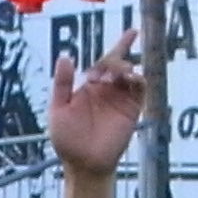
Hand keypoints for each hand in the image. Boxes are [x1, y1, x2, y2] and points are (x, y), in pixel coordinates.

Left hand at [47, 44, 142, 183]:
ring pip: (130, 75)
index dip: (118, 47)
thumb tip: (66, 57)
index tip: (132, 33)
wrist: (83, 164)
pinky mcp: (131, 111)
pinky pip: (139, 91)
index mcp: (90, 87)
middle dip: (119, 57)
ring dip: (126, 69)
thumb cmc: (68, 140)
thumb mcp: (58, 109)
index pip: (105, 62)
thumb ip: (62, 83)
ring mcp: (120, 100)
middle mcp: (107, 90)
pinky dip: (139, 81)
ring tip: (119, 73)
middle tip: (112, 66)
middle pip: (119, 64)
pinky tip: (131, 78)